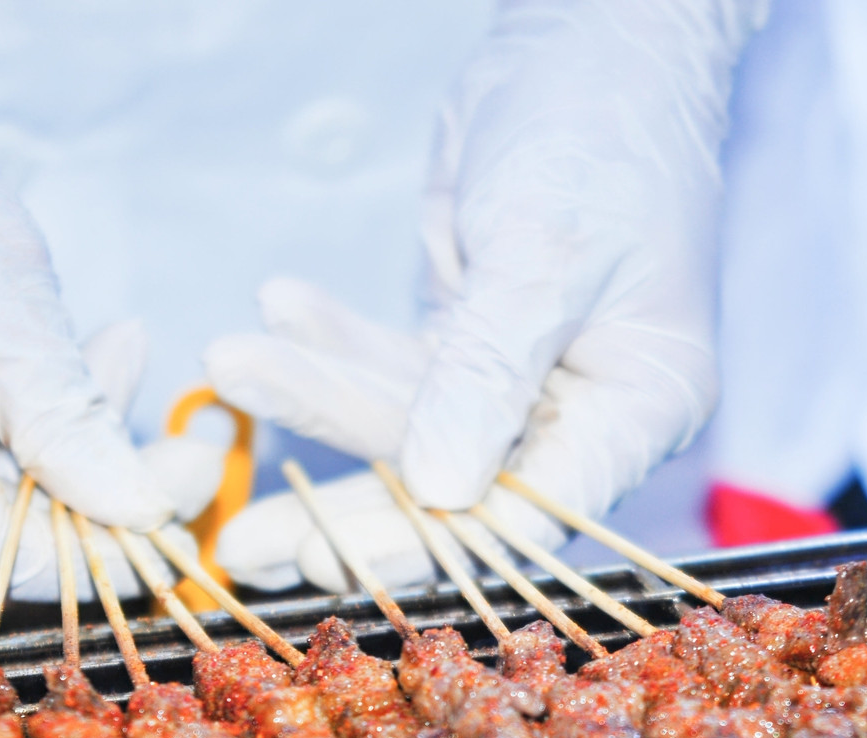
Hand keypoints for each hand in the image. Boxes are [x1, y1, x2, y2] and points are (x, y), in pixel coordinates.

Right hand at [0, 21, 183, 597]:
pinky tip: (50, 371)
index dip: (106, 543)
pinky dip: (7, 434)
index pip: (0, 555)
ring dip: (59, 450)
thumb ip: (63, 412)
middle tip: (186, 431)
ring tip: (118, 354)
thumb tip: (138, 510)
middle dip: (99, 486)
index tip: (182, 491)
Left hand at [206, 0, 764, 590]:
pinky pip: (388, 364)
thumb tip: (441, 493)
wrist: (592, 41)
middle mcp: (580, 410)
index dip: (434, 546)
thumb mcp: (543, 251)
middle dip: (346, 506)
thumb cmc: (602, 132)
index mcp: (637, 407)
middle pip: (455, 491)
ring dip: (315, 402)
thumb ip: (490, 371)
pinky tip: (277, 311)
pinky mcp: (466, 342)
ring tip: (229, 368)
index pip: (533, 512)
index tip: (331, 557)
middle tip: (241, 538)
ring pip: (406, 425)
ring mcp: (519, 378)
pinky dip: (333, 342)